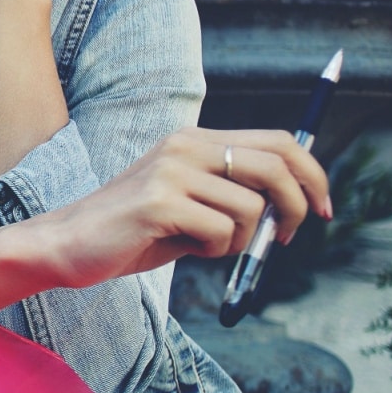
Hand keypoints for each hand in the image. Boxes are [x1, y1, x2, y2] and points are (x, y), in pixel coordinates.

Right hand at [26, 127, 332, 291]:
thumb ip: (233, 198)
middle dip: (297, 208)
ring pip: (251, 210)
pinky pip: (221, 233)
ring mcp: (172, 172)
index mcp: (195, 140)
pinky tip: (183, 249)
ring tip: (205, 247)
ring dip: (242, 242)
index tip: (324, 206)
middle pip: (276, 165)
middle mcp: (185, 146)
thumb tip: (294, 209)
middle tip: (290, 239)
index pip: (277, 140)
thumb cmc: (132, 230)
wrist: (67, 243)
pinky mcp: (160, 203)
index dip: (312, 173)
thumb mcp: (189, 203)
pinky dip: (213, 252)